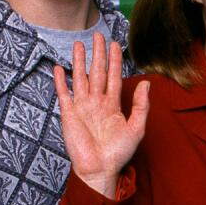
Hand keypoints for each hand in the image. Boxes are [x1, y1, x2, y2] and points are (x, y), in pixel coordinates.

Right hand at [53, 33, 149, 194]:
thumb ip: (141, 106)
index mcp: (113, 105)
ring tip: (79, 44)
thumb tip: (147, 83)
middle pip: (97, 72)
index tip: (115, 44)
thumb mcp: (136, 129)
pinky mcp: (69, 114)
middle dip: (98, 54)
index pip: (113, 77)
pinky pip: (64, 94)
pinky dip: (61, 81)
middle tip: (99, 35)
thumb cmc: (118, 153)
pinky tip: (59, 67)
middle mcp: (97, 103)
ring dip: (79, 61)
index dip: (114, 61)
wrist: (99, 169)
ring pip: (80, 78)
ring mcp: (82, 107)